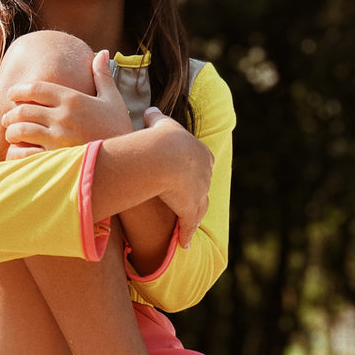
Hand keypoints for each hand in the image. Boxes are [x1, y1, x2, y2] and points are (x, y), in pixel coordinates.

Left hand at [1, 49, 131, 156]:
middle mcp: (62, 117)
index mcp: (73, 99)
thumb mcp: (113, 99)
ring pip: (21, 130)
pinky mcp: (55, 159)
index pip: (36, 89)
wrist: (127, 159)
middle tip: (7, 117)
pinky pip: (25, 153)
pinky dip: (16, 151)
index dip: (19, 90)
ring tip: (11, 133)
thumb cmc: (120, 128)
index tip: (11, 93)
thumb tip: (102, 52)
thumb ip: (103, 75)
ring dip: (11, 131)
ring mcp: (57, 139)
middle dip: (11, 112)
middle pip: (24, 109)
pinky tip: (16, 151)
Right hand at [144, 107, 213, 248]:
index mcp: (200, 153)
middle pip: (203, 186)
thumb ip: (155, 117)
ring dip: (194, 217)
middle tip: (190, 201)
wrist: (164, 156)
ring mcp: (199, 193)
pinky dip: (186, 234)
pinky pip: (188, 224)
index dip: (196, 169)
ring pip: (199, 208)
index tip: (191, 174)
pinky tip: (184, 244)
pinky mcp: (189, 208)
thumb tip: (149, 110)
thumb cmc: (161, 138)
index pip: (202, 162)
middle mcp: (204, 174)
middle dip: (197, 194)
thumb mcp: (159, 124)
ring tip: (190, 225)